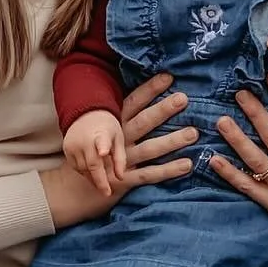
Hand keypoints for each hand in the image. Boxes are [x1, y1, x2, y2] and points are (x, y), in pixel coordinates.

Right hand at [42, 74, 195, 226]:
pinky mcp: (125, 181)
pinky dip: (168, 170)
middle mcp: (119, 141)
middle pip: (143, 122)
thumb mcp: (107, 135)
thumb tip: (149, 101)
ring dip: (172, 140)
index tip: (168, 77)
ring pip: (150, 148)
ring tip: (193, 133)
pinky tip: (187, 164)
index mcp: (114, 125)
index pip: (133, 103)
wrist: (74, 189)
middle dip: (163, 109)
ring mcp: (122, 161)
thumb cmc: (96, 157)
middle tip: (183, 98)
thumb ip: (126, 120)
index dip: (150, 90)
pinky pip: (149, 174)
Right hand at [63, 110, 127, 194]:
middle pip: (92, 164)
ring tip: (102, 185)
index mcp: (101, 133)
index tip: (104, 152)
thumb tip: (120, 178)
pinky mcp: (65, 148)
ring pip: (82, 168)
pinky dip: (84, 172)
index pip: (101, 140)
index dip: (103, 146)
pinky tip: (91, 175)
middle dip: (100, 180)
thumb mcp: (118, 138)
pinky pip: (75, 166)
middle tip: (107, 193)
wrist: (86, 112)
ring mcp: (73, 144)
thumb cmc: (107, 127)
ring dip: (92, 178)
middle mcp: (84, 139)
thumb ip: (120, 158)